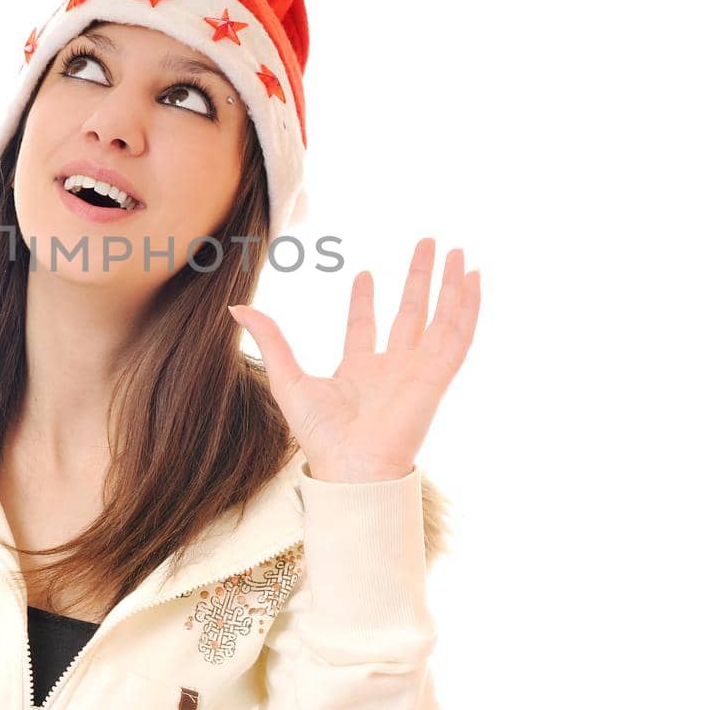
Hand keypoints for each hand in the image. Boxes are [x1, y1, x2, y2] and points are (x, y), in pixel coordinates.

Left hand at [228, 238, 480, 482]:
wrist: (353, 466)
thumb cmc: (321, 436)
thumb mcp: (288, 378)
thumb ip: (271, 340)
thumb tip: (237, 308)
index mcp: (359, 372)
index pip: (366, 328)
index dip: (365, 300)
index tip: (364, 274)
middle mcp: (392, 369)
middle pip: (410, 313)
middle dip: (419, 279)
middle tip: (428, 244)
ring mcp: (418, 370)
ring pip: (440, 318)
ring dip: (449, 285)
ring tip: (456, 251)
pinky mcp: (437, 375)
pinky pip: (458, 335)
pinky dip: (468, 306)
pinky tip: (473, 278)